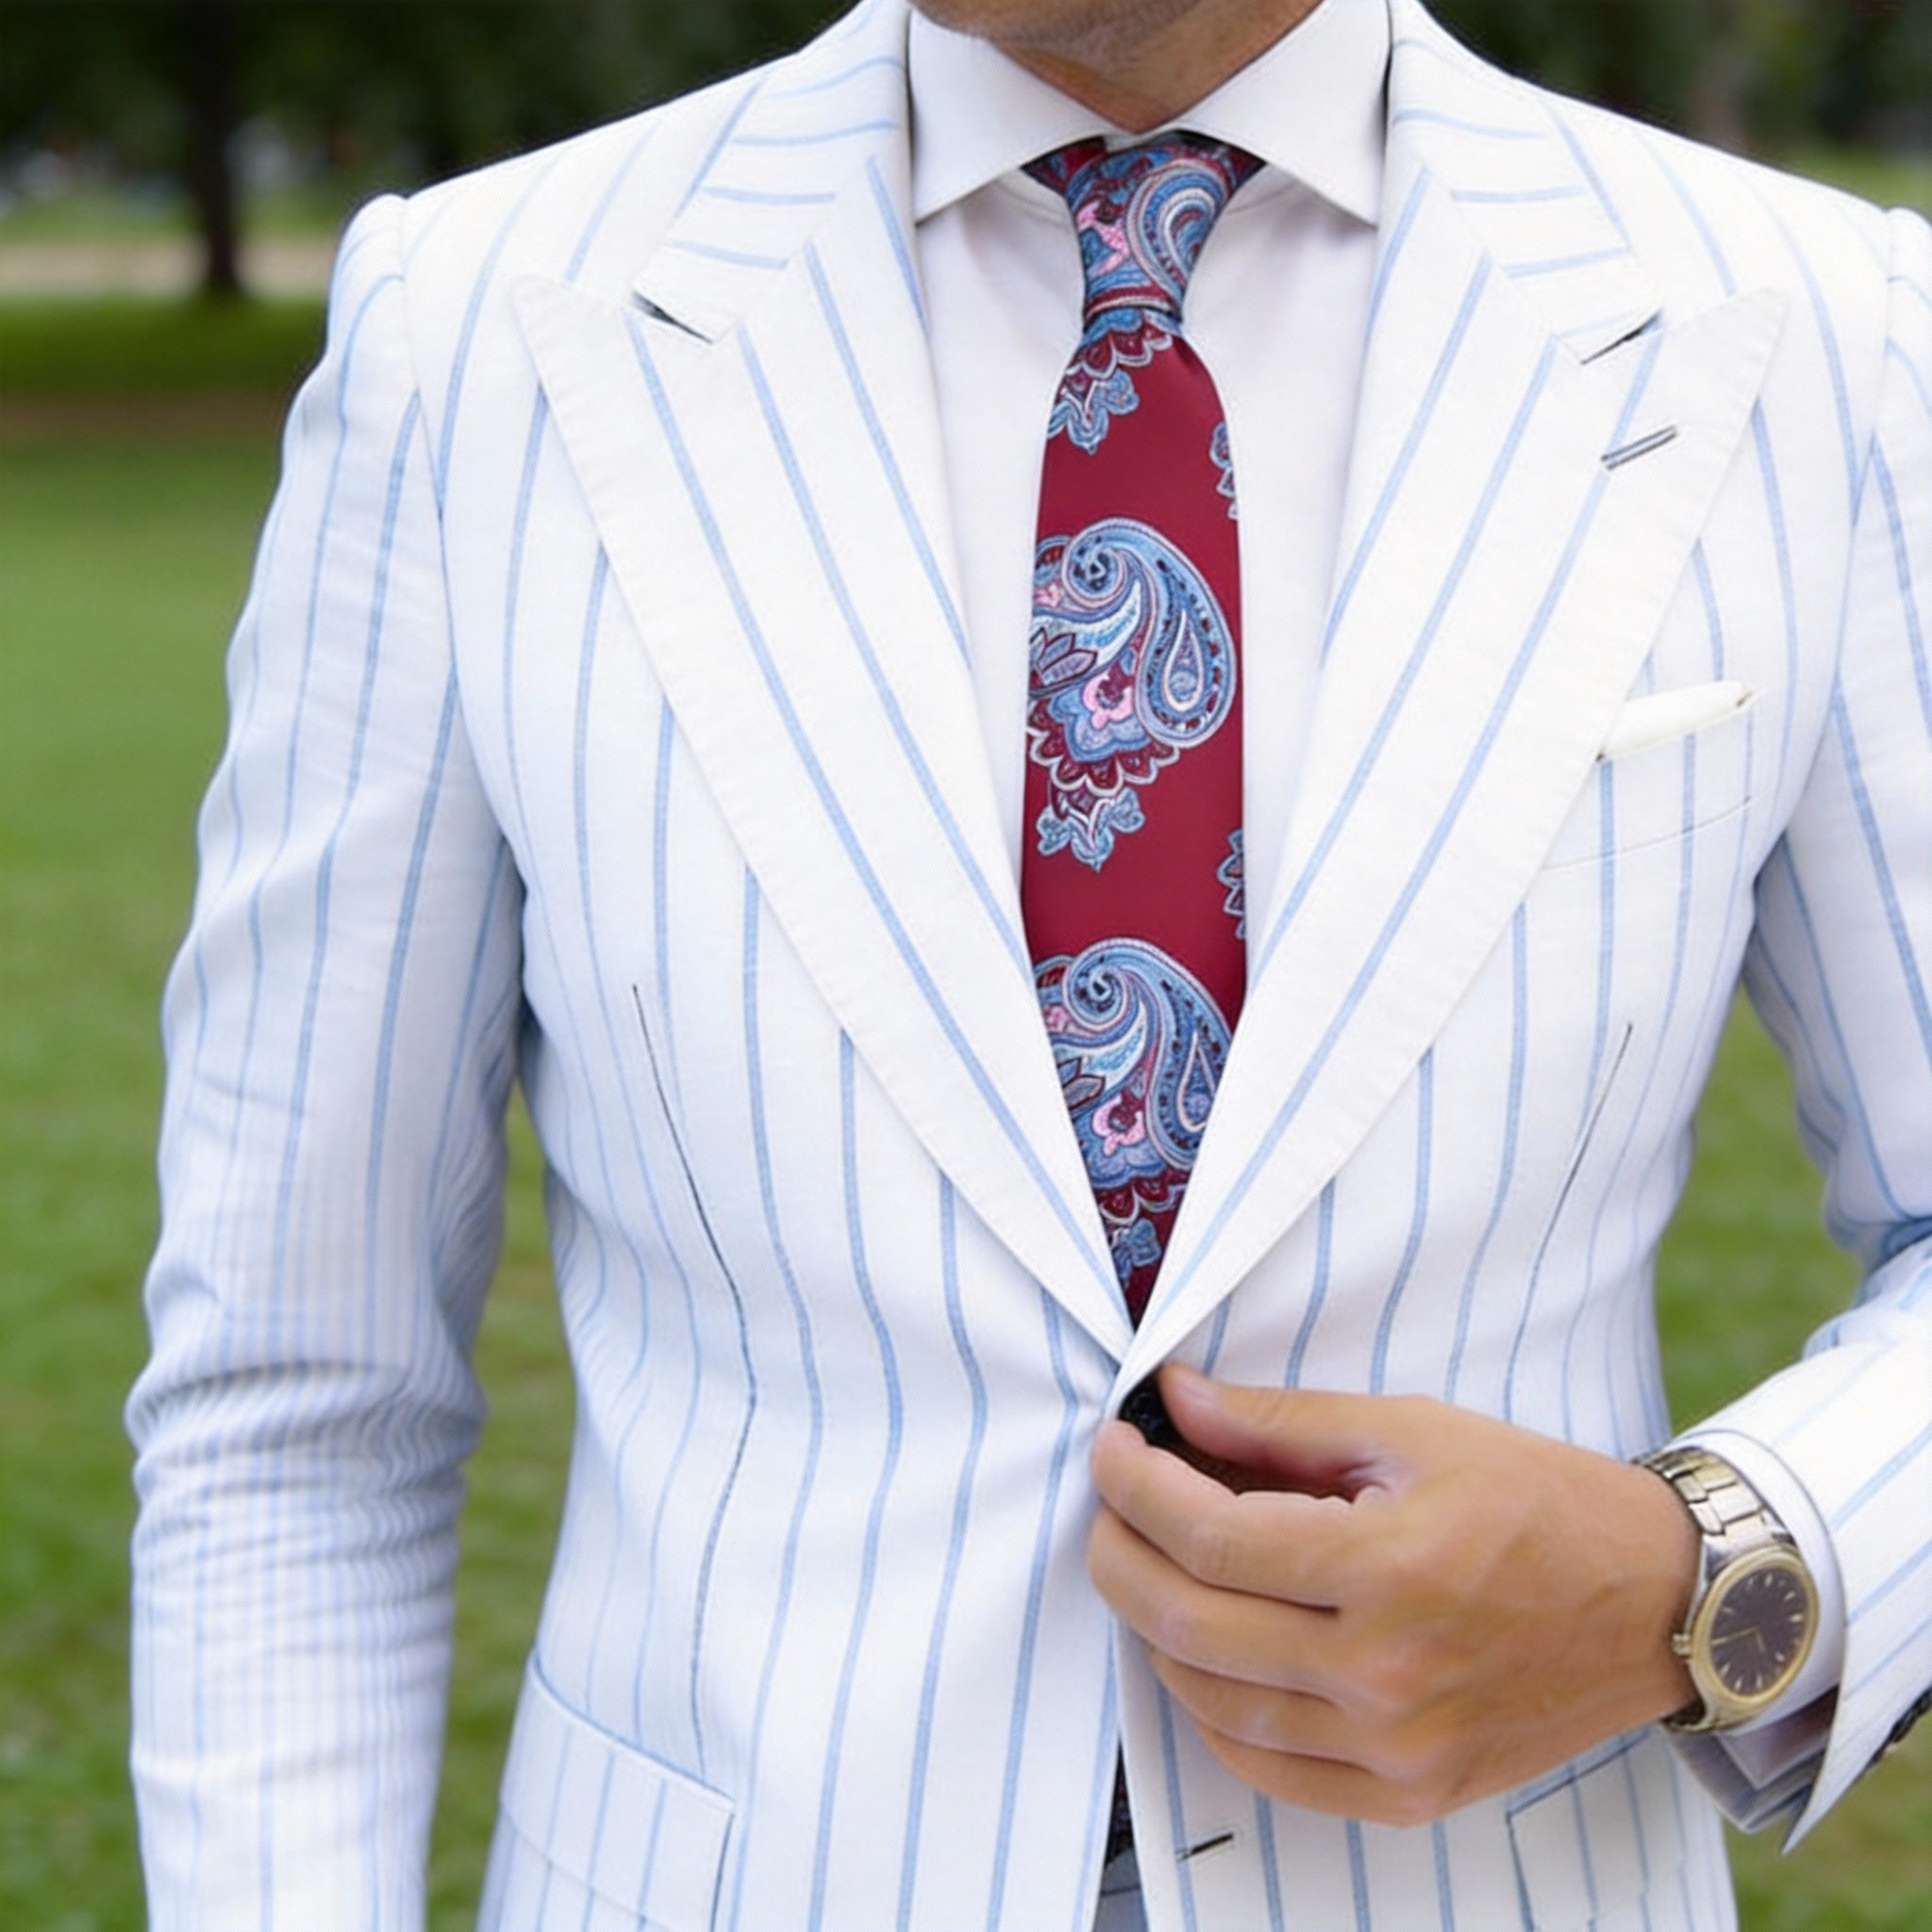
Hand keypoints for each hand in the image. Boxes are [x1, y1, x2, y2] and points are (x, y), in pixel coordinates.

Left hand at [1088, 1364, 1699, 1826]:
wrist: (1656, 1602)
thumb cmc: (1537, 1501)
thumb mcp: (1410, 1431)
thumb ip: (1279, 1423)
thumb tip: (1176, 1401)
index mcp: (1390, 1569)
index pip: (1208, 1538)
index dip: (1135, 1487)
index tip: (1113, 1447)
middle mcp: (1386, 1675)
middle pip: (1189, 1623)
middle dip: (1120, 1553)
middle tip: (1110, 1504)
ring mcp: (1397, 1749)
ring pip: (1213, 1700)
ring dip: (1155, 1628)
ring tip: (1150, 1565)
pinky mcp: (1409, 1795)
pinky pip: (1266, 1767)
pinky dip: (1211, 1708)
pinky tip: (1202, 1649)